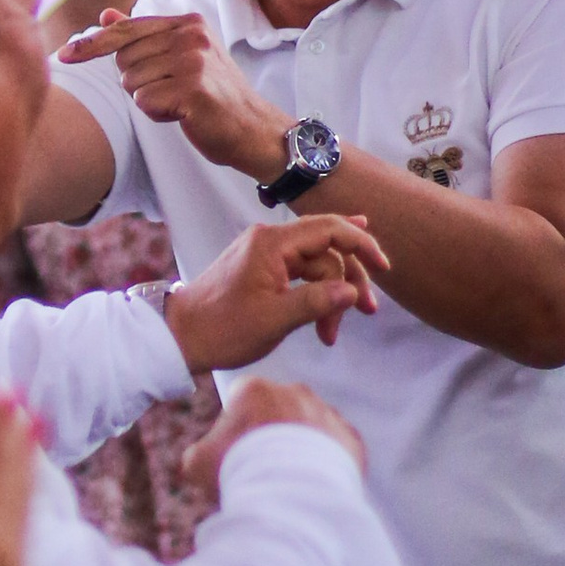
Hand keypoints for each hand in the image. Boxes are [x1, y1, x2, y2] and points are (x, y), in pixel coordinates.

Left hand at [55, 6, 289, 177]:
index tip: (63, 56)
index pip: (126, 30)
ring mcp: (193, 60)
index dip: (92, 44)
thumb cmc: (213, 96)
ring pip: (131, 83)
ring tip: (181, 103)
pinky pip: (144, 102)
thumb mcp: (181, 60)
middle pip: (124, 61)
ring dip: (149, 100)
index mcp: (188, 23)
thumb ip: (144, 37)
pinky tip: (184, 115)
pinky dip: (157, 114)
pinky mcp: (193, 88)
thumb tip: (106, 14)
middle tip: (174, 92)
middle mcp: (191, 35)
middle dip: (139, 83)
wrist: (253, 130)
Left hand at [165, 213, 388, 369]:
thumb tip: (352, 291)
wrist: (179, 337)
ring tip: (333, 334)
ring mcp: (265, 254)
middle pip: (327, 248)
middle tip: (366, 313)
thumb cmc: (221, 328)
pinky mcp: (262, 270)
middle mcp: (270, 240)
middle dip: (349, 279)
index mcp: (272, 243)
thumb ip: (317, 301)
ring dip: (332, 295)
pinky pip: (300, 274)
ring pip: (316, 265)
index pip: (330, 228)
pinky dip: (315, 295)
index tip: (385, 266)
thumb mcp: (274, 320)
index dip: (362, 243)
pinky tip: (330, 311)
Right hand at [180, 376, 367, 506]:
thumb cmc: (239, 476)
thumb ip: (200, 451)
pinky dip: (326, 465)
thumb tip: (203, 456)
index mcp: (255, 390)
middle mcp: (294, 392)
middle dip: (270, 436)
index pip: (240, 399)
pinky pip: (336, 449)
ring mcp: (326, 413)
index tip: (234, 454)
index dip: (234, 428)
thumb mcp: (197, 463)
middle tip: (262, 471)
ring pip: (309, 428)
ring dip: (300, 448)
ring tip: (289, 483)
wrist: (291, 499)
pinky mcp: (350, 439)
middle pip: (278, 411)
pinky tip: (312, 486)